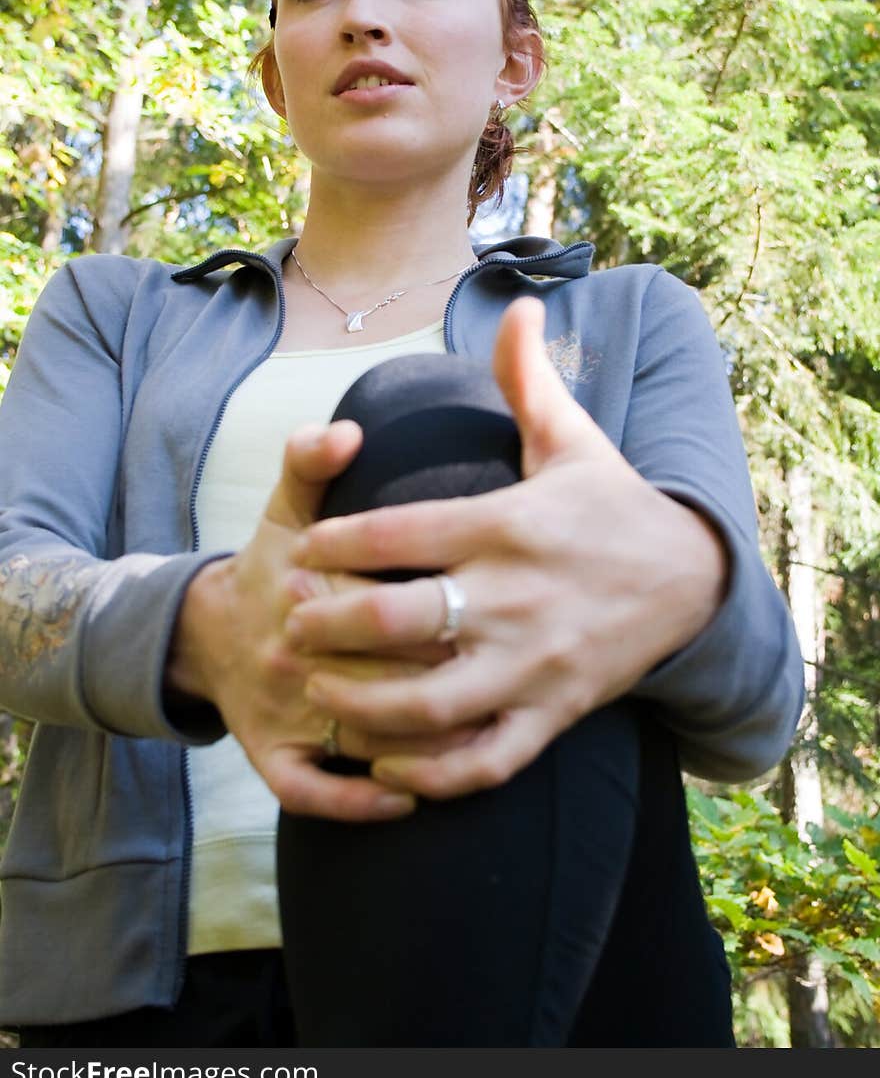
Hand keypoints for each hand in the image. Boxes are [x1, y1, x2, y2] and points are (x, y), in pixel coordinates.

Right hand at [168, 421, 467, 820]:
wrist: (207, 636)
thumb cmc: (274, 566)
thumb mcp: (286, 505)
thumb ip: (313, 461)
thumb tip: (345, 432)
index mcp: (308, 586)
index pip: (382, 598)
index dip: (440, 604)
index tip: (497, 598)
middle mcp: (295, 654)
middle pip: (383, 672)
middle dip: (448, 675)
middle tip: (519, 670)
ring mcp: (283, 713)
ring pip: (360, 738)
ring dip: (422, 742)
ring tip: (487, 729)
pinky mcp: (273, 758)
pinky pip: (314, 791)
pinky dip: (358, 802)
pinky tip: (408, 799)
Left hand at [287, 296, 728, 798]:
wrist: (694, 583)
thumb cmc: (614, 508)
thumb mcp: (574, 439)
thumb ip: (528, 378)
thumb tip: (518, 303)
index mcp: (509, 525)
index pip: (401, 532)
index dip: (338, 542)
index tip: (303, 548)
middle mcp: (516, 598)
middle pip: (400, 618)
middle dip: (327, 625)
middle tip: (285, 624)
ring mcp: (534, 664)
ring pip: (432, 703)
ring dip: (362, 704)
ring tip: (317, 693)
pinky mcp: (553, 713)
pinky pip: (484, 760)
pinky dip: (430, 774)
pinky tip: (384, 766)